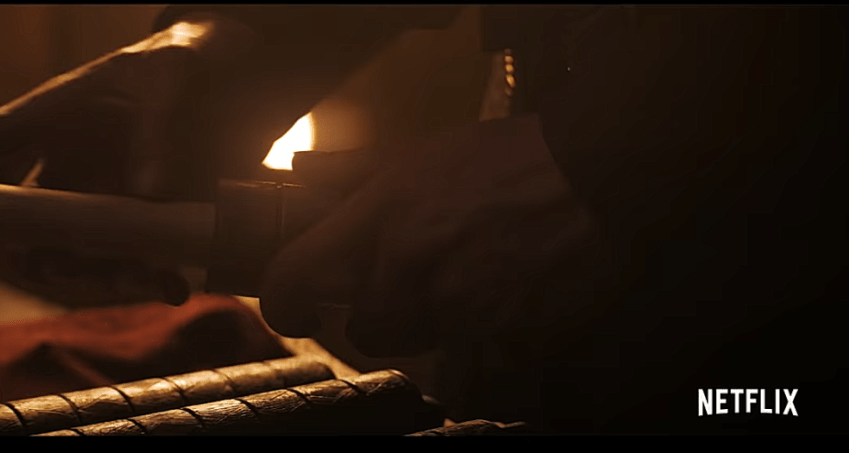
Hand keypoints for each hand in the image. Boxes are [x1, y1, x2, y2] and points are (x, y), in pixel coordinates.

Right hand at [0, 14, 272, 305]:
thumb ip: (161, 122)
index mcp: (53, 117)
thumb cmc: (189, 58)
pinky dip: (150, 279)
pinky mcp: (149, 219)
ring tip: (155, 281)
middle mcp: (70, 166)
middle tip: (69, 269)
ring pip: (81, 255)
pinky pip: (134, 262)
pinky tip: (175, 284)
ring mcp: (106, 198)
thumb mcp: (174, 73)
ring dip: (107, 279)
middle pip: (26, 224)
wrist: (245, 75)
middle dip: (42, 256)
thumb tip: (150, 194)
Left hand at [259, 115, 609, 356]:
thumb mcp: (424, 151)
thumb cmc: (511, 158)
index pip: (295, 279)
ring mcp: (461, 313)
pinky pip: (478, 355)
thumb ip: (353, 169)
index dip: (285, 301)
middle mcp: (412, 273)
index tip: (295, 307)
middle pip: (366, 330)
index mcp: (383, 220)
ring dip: (435, 322)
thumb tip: (300, 171)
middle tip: (413, 281)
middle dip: (382, 311)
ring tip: (471, 280)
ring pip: (422, 343)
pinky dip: (486, 335)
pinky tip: (507, 295)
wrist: (602, 178)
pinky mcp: (507, 341)